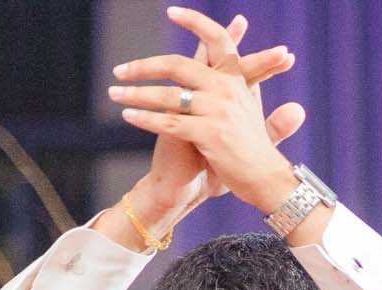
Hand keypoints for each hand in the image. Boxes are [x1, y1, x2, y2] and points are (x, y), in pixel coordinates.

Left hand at [110, 8, 306, 214]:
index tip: (172, 12)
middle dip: (143, 66)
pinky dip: (145, 119)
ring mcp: (219, 112)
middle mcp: (227, 90)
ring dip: (135, 94)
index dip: (195, 21)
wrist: (267, 180)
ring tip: (114, 93)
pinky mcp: (209, 135)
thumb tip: (229, 63)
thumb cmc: (254, 148)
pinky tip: (128, 116)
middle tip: (120, 71)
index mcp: (236, 80)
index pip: (217, 39)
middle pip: (177, 65)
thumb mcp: (249, 109)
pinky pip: (169, 122)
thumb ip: (238, 84)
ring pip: (167, 96)